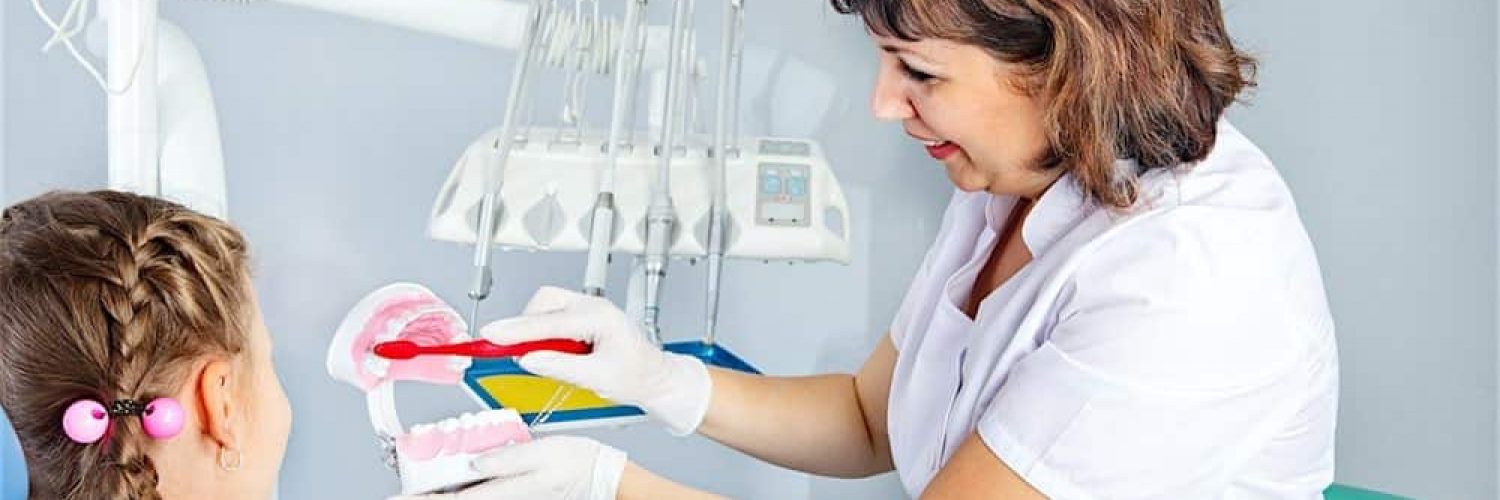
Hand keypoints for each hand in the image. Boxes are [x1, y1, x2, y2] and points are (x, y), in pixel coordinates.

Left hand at [389, 436, 627, 499]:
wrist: (602, 476)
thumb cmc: (577, 464)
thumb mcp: (541, 453)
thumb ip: (505, 459)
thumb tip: (475, 463)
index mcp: (504, 491)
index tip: (398, 498)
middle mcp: (503, 498)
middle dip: (428, 496)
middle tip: (404, 490)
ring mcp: (508, 496)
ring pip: (466, 497)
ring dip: (445, 491)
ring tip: (425, 481)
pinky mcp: (514, 491)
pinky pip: (481, 491)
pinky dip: (464, 485)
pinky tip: (458, 474)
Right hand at [481, 287, 710, 434]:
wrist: (656, 378)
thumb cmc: (637, 376)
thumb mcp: (597, 378)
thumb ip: (560, 366)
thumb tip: (528, 359)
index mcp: (599, 317)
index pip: (549, 322)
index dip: (516, 329)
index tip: (491, 334)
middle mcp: (593, 306)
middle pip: (545, 302)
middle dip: (526, 324)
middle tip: (512, 351)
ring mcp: (590, 308)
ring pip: (548, 305)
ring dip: (535, 328)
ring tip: (539, 355)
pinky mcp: (585, 317)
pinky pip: (555, 315)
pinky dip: (545, 331)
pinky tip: (550, 351)